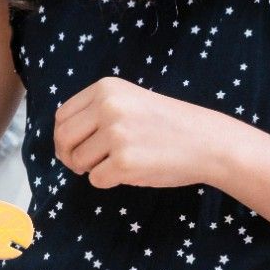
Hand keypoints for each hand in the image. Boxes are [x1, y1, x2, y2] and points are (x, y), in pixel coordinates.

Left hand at [53, 77, 229, 189]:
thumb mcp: (129, 100)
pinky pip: (96, 179)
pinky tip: (130, 171)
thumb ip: (96, 112)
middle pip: (64, 139)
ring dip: (91, 169)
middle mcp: (108, 107)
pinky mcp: (124, 162)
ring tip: (117, 163)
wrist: (207, 141)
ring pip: (78, 161)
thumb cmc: (168, 124)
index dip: (63, 136)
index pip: (62, 116)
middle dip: (68, 156)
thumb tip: (61, 139)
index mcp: (106, 88)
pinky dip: (108, 181)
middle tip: (83, 165)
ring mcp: (116, 135)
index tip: (73, 148)